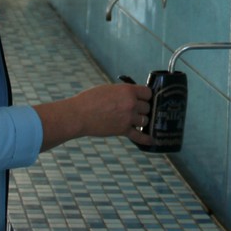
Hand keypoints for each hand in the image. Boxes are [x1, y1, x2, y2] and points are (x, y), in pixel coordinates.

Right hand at [33, 83, 152, 150]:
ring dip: (140, 121)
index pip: (148, 93)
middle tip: (134, 110)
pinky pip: (139, 136)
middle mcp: (131, 103)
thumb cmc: (90, 99)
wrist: (79, 114)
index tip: (143, 99)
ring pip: (144, 121)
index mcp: (128, 90)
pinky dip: (146, 139)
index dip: (146, 96)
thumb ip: (124, 93)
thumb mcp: (109, 89)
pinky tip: (152, 140)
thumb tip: (134, 97)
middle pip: (147, 107)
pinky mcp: (123, 130)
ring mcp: (128, 118)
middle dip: (142, 109)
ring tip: (133, 121)